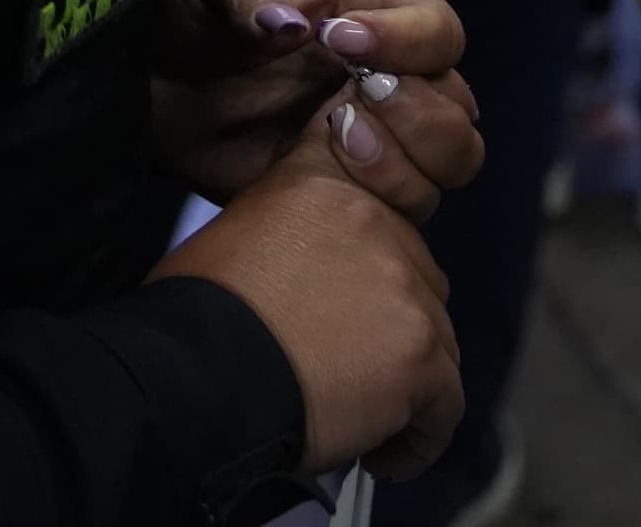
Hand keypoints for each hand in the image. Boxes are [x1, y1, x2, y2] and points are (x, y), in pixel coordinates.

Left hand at [148, 0, 483, 222]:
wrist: (146, 75)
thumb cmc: (193, 1)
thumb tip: (289, 30)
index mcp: (374, 15)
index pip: (439, 30)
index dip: (408, 41)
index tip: (338, 41)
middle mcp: (388, 81)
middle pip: (459, 109)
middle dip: (418, 112)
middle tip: (343, 106)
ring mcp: (369, 143)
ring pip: (444, 169)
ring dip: (405, 162)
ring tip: (332, 141)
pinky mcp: (338, 195)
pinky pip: (390, 218)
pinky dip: (370, 205)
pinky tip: (308, 184)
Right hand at [158, 107, 464, 477]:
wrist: (197, 372)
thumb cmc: (195, 314)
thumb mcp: (233, 230)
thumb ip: (287, 231)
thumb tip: (305, 274)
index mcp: (325, 183)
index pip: (379, 208)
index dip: (373, 263)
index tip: (356, 301)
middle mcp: (376, 220)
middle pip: (417, 279)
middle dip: (394, 326)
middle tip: (352, 369)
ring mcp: (404, 287)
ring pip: (437, 341)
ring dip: (408, 382)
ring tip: (364, 422)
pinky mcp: (419, 352)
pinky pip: (445, 405)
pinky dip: (419, 438)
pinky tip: (384, 457)